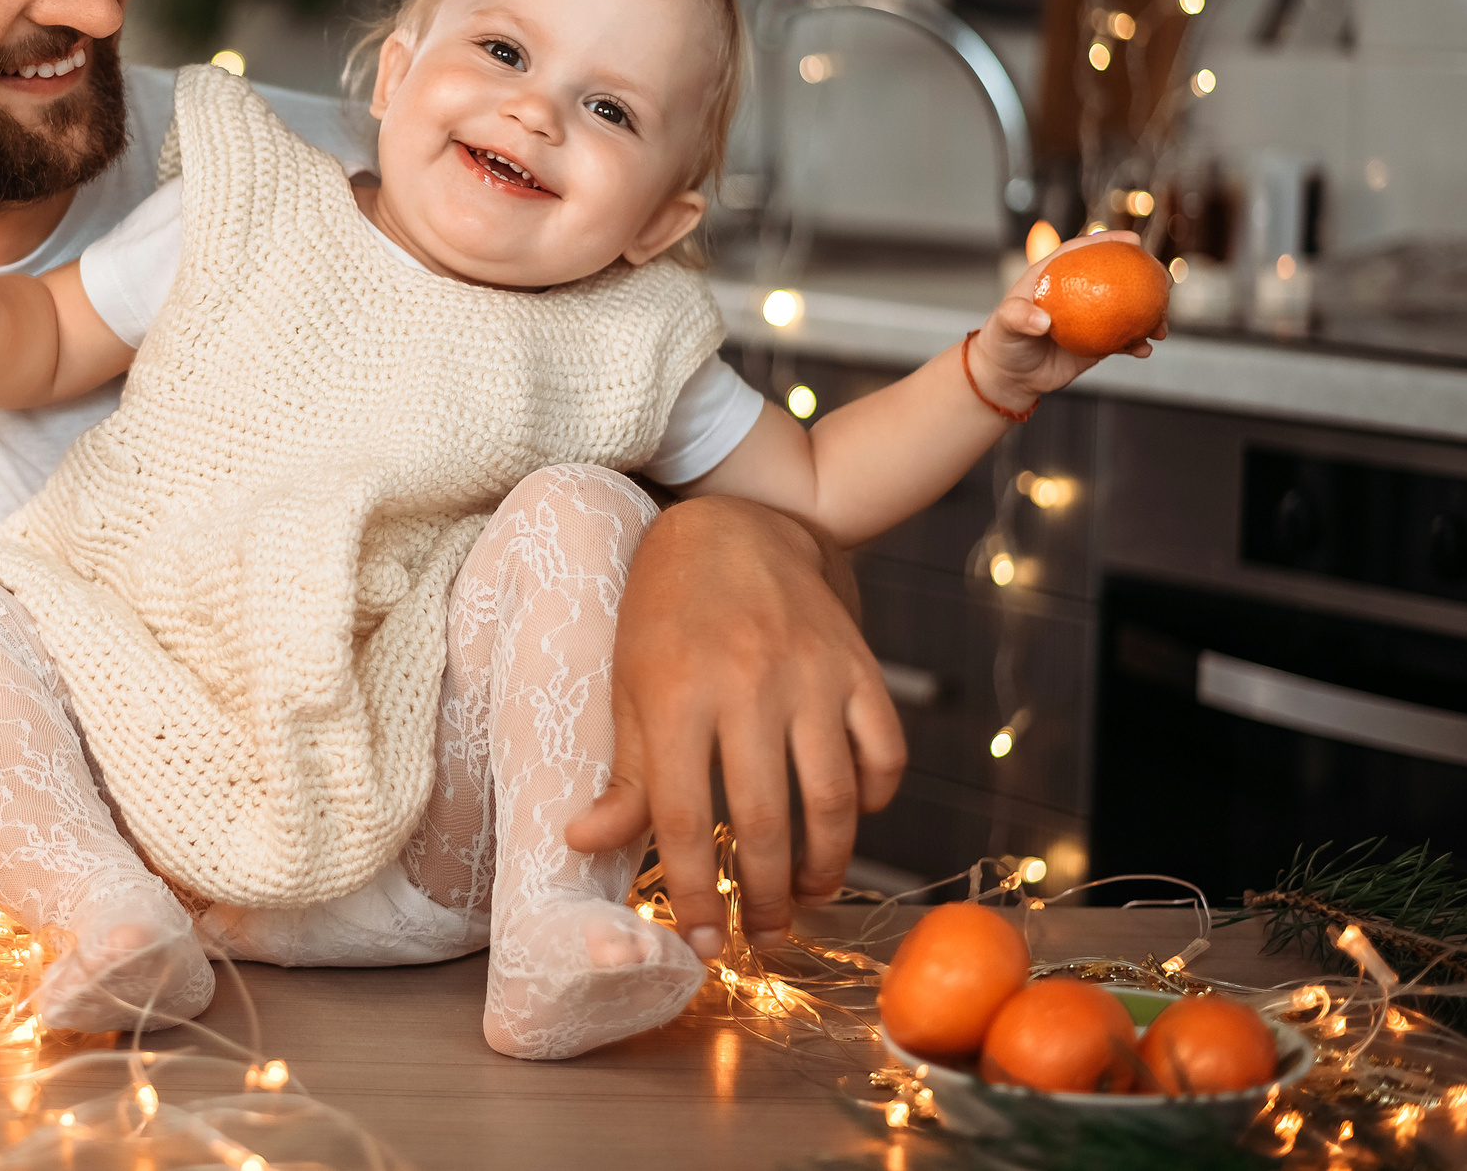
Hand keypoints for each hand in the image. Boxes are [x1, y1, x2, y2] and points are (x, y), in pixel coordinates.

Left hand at [564, 496, 904, 956]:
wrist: (734, 525)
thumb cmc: (664, 615)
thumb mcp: (628, 685)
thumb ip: (623, 771)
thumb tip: (582, 842)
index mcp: (675, 695)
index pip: (680, 818)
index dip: (693, 891)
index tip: (703, 940)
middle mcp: (747, 685)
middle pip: (762, 821)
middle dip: (763, 897)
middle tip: (763, 935)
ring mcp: (813, 676)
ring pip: (832, 801)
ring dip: (824, 866)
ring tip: (805, 896)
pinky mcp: (861, 667)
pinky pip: (884, 755)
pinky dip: (873, 800)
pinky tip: (848, 823)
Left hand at [971, 230, 1167, 412]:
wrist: (1010, 375)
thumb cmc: (1003, 342)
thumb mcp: (1005, 325)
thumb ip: (1018, 317)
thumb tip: (1044, 321)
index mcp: (1056, 276)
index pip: (1083, 251)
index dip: (1108, 242)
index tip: (1132, 241)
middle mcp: (1079, 293)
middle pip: (1117, 276)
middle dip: (1146, 275)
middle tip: (1163, 282)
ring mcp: (1092, 317)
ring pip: (1130, 309)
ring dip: (1152, 314)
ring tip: (1162, 325)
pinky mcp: (1100, 342)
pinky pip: (1126, 340)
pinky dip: (1139, 344)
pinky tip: (1145, 350)